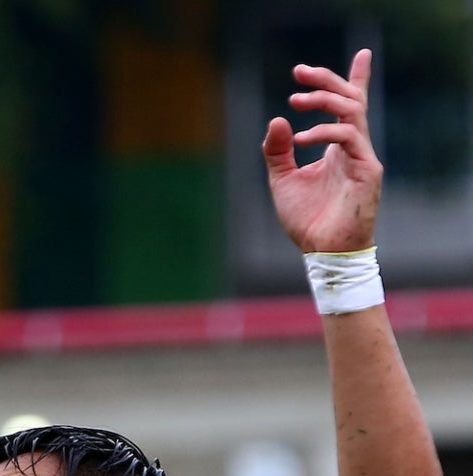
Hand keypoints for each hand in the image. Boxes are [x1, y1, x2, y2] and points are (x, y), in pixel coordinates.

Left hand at [263, 50, 381, 252]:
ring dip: (323, 100)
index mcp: (337, 147)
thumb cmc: (307, 218)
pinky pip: (350, 138)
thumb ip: (277, 151)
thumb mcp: (282, 179)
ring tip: (295, 101)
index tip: (353, 55)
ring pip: (352, 112)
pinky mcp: (368, 170)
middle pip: (350, 100)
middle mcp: (353, 147)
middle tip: (298, 71)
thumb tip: (276, 119)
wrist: (321, 250)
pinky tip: (300, 138)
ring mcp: (363, 156)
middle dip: (327, 80)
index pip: (349, 106)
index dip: (352, 78)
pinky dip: (325, 132)